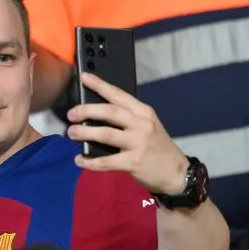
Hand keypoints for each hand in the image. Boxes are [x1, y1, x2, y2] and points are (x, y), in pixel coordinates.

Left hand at [66, 72, 188, 194]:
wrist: (177, 172)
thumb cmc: (157, 147)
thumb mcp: (147, 126)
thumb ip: (127, 119)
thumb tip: (94, 115)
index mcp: (143, 112)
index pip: (119, 95)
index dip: (100, 85)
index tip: (84, 77)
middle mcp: (141, 124)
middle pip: (110, 112)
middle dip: (87, 110)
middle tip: (71, 114)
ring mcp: (138, 143)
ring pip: (106, 134)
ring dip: (85, 132)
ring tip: (71, 133)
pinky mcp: (134, 162)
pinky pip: (107, 161)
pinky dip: (91, 162)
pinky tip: (79, 160)